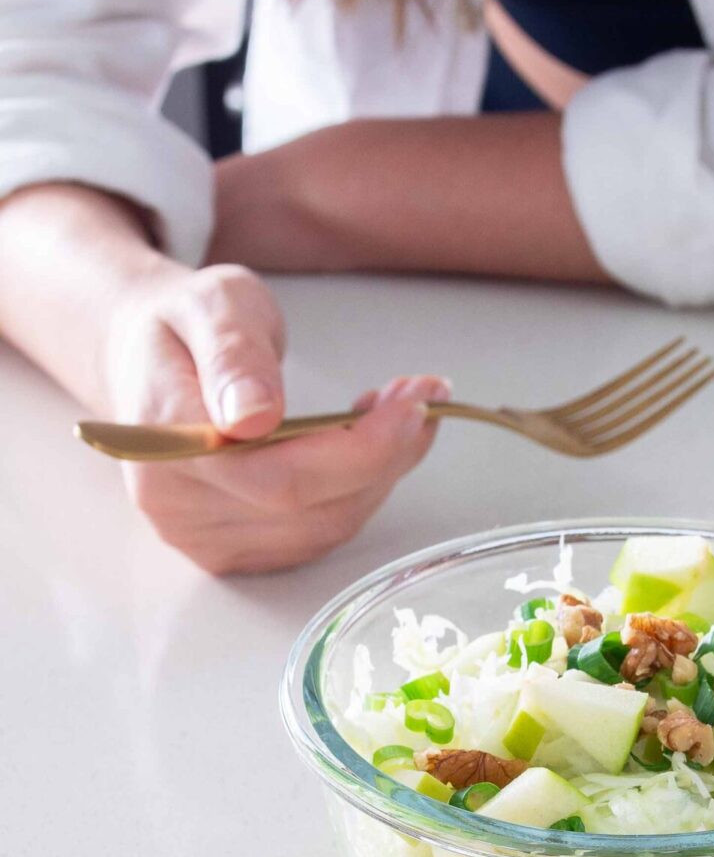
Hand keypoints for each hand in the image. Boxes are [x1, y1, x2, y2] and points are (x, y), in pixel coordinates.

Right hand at [103, 259, 446, 573]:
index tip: (413, 407)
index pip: (276, 476)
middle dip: (384, 453)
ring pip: (325, 526)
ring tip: (397, 412)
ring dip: (380, 472)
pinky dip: (359, 491)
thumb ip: (234, 355)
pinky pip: (318, 534)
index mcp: (164, 441)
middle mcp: (175, 505)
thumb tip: (253, 415)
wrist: (149, 361)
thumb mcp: (211, 304)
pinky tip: (368, 446)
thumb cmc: (183, 327)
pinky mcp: (231, 551)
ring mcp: (202, 537)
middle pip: (310, 508)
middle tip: (420, 396)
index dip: (359, 451)